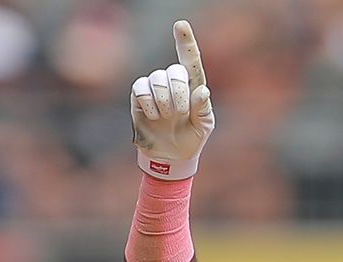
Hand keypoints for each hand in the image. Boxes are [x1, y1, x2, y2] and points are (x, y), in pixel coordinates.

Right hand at [130, 20, 213, 179]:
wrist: (170, 155)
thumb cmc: (191, 137)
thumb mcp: (204, 126)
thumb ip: (203, 109)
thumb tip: (201, 91)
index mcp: (193, 85)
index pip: (190, 59)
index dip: (185, 41)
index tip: (180, 24)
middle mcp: (173, 82)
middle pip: (174, 70)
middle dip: (178, 92)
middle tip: (180, 112)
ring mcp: (155, 86)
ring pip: (157, 78)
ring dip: (164, 101)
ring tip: (168, 117)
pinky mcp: (139, 95)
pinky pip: (141, 88)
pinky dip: (149, 103)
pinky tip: (155, 116)